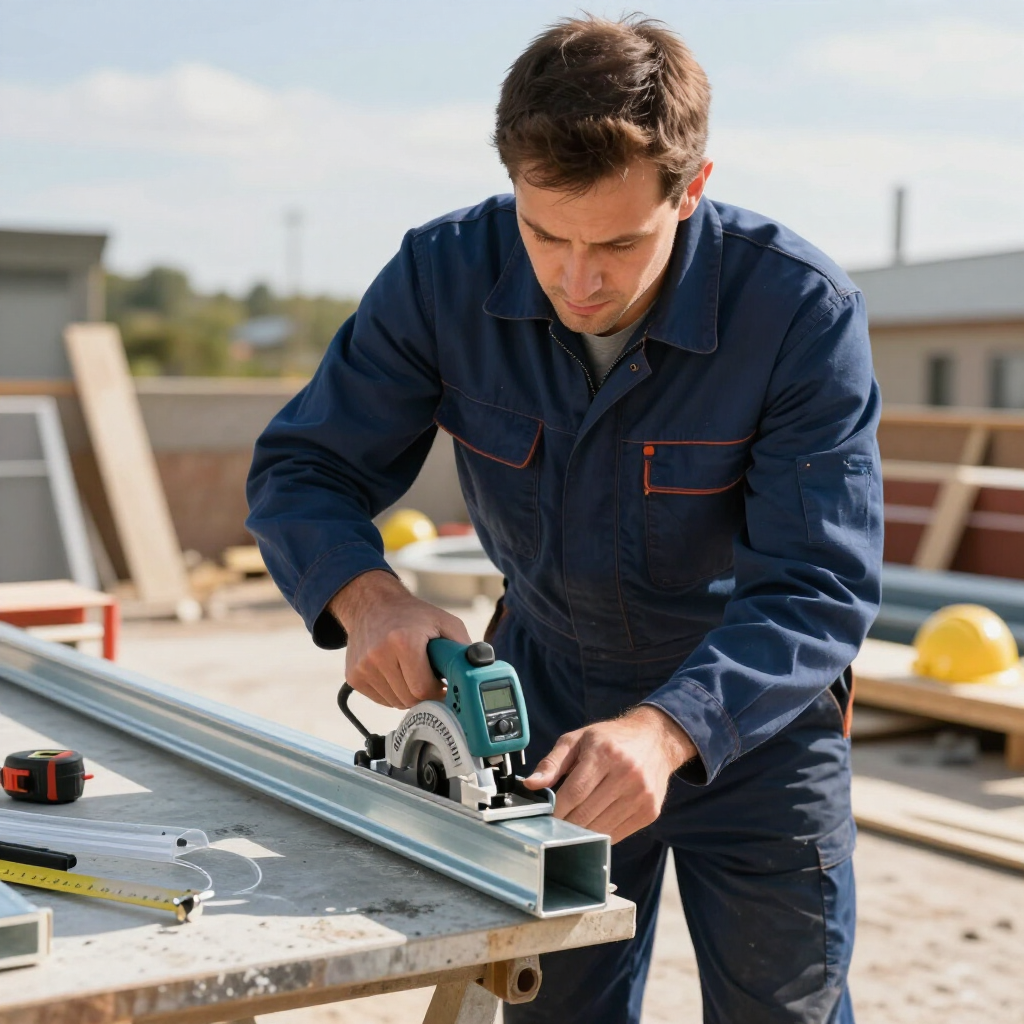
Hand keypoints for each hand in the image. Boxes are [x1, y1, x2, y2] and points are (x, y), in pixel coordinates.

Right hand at [330, 570, 470, 708]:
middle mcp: (379, 654)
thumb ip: (464, 648)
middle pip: (410, 699)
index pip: (424, 690)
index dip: (438, 691)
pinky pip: (382, 699)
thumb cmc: (412, 615)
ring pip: (396, 702)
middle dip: (424, 693)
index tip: (443, 685)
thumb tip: (480, 670)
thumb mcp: (445, 622)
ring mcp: (363, 667)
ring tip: (412, 671)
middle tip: (429, 677)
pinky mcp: (354, 676)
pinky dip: (393, 692)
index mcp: (403, 641)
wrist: (372, 604)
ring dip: (409, 693)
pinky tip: (396, 673)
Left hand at [522, 706, 697, 843]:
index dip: (556, 809)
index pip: (574, 792)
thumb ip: (552, 762)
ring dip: (581, 832)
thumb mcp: (577, 739)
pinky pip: (617, 834)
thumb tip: (532, 784)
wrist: (655, 740)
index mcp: (605, 753)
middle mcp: (626, 774)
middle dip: (565, 823)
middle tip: (554, 823)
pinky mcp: (649, 811)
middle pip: (586, 814)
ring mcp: (641, 795)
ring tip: (571, 824)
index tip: (545, 816)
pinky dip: (599, 834)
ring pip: (600, 829)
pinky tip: (592, 824)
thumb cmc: (611, 739)